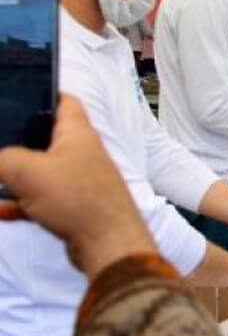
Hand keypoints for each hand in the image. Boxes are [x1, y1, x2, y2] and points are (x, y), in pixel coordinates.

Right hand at [0, 95, 156, 279]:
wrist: (109, 244)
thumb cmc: (77, 198)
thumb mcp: (28, 171)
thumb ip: (2, 159)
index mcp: (77, 133)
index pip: (64, 101)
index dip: (44, 92)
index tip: (21, 91)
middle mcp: (81, 153)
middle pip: (44, 138)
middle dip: (16, 140)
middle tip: (0, 141)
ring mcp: (79, 181)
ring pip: (39, 172)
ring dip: (13, 177)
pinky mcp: (74, 207)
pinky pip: (39, 200)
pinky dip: (19, 203)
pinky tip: (0, 211)